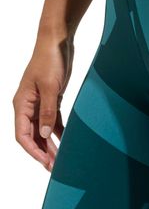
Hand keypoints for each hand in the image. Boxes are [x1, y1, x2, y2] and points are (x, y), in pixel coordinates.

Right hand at [12, 33, 73, 170]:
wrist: (57, 42)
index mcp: (21, 104)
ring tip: (60, 159)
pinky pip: (52, 121)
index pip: (22, 134)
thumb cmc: (50, 60)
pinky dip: (58, 132)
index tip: (45, 162)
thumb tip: (44, 134)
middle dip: (42, 152)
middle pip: (32, 136)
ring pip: (42, 130)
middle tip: (54, 167)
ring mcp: (39, 103)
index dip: (33, 151)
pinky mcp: (51, 99)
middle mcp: (27, 106)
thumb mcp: (50, 87)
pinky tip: (66, 142)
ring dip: (50, 144)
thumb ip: (47, 111)